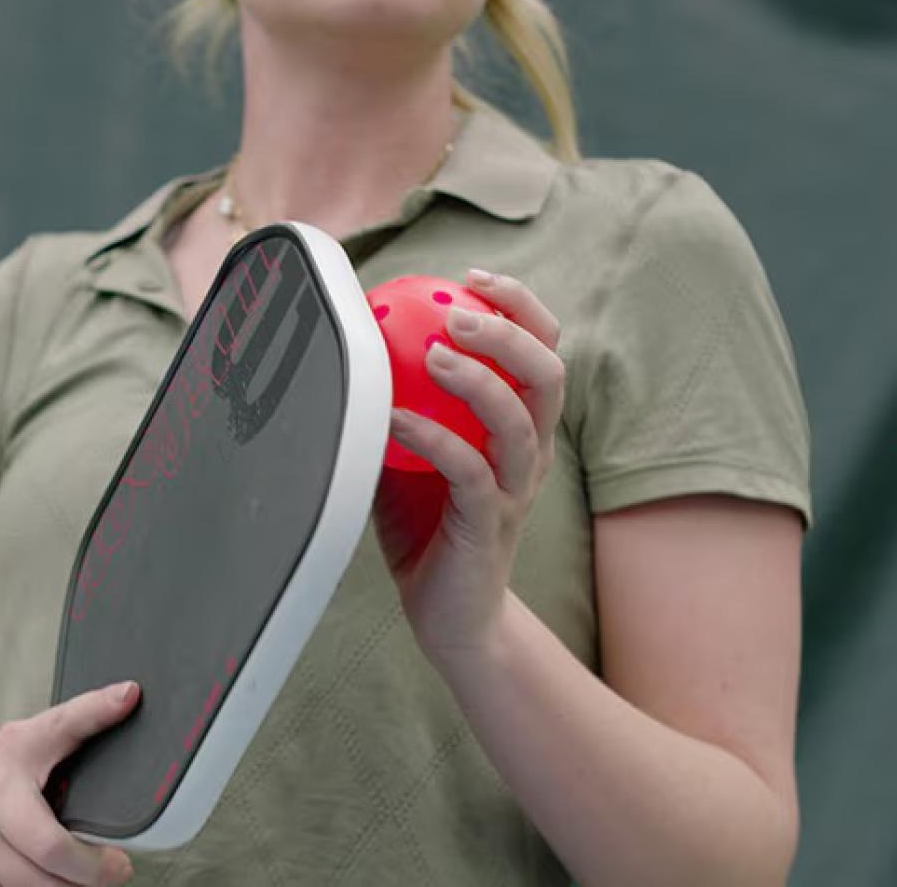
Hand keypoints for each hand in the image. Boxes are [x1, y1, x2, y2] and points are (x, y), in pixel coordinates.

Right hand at [0, 682, 139, 886]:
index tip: (128, 697)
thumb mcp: (25, 752)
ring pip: (35, 884)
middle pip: (51, 847)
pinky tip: (46, 884)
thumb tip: (128, 697)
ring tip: (81, 879)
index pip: (61, 725)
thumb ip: (74, 730)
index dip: (97, 711)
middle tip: (116, 870)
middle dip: (91, 869)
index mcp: (10, 749)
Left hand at [374, 269, 565, 666]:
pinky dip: (433, 437)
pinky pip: (471, 471)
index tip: (473, 278)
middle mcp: (530, 453)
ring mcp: (515, 490)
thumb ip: (395, 405)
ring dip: (478, 379)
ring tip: (432, 353)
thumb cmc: (427, 528)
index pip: (541, 350)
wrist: (450, 617)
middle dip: (512, 329)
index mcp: (521, 427)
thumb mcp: (407, 455)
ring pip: (520, 421)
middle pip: (548, 373)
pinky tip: (393, 418)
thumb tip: (349, 346)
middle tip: (460, 310)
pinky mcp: (490, 524)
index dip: (519, 306)